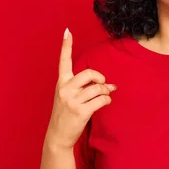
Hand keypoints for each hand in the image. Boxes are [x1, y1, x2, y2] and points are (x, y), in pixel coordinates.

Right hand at [45, 28, 115, 149]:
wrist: (58, 136)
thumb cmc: (65, 114)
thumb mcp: (67, 97)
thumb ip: (83, 87)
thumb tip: (111, 85)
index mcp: (61, 83)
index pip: (63, 61)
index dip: (66, 46)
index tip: (67, 31)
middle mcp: (65, 89)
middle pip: (89, 74)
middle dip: (101, 78)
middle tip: (104, 85)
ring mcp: (72, 100)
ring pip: (98, 88)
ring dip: (106, 92)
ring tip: (105, 96)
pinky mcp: (80, 111)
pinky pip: (101, 99)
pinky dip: (107, 100)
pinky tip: (105, 103)